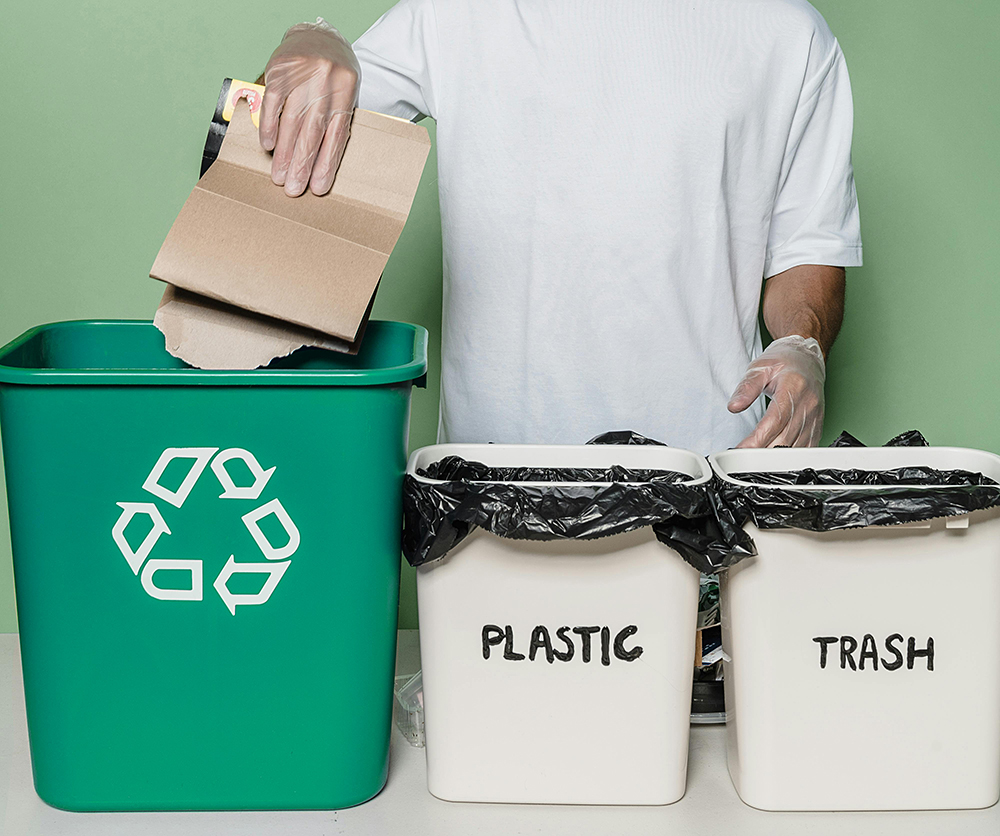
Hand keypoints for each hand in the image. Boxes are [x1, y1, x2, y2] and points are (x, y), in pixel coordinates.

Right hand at [259, 19, 360, 196]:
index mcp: (346, 91)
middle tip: (293, 189)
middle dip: (301, 164)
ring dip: (284, 152)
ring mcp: (302, 74)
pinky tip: (268, 146)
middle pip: (312, 131)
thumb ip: (335, 123)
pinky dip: (270, 126)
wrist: (319, 37)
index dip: (326, 164)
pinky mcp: (280, 68)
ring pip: (291, 120)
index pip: (336, 135)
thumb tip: (320, 165)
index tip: (317, 188)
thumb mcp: (344, 96)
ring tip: (279, 176)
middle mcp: (325, 82)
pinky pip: (273, 102)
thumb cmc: (334, 76)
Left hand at [727, 335, 825, 447]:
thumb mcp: (760, 368)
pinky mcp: (817, 425)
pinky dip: (790, 456)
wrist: (807, 359)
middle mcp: (808, 404)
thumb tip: (734, 406)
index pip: (775, 420)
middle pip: (786, 438)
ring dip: (775, 457)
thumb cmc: (785, 362)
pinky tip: (775, 457)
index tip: (743, 449)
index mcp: (794, 387)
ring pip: (796, 447)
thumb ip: (746, 388)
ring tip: (754, 459)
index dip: (759, 438)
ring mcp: (815, 417)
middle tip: (743, 458)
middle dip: (763, 451)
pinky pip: (806, 447)